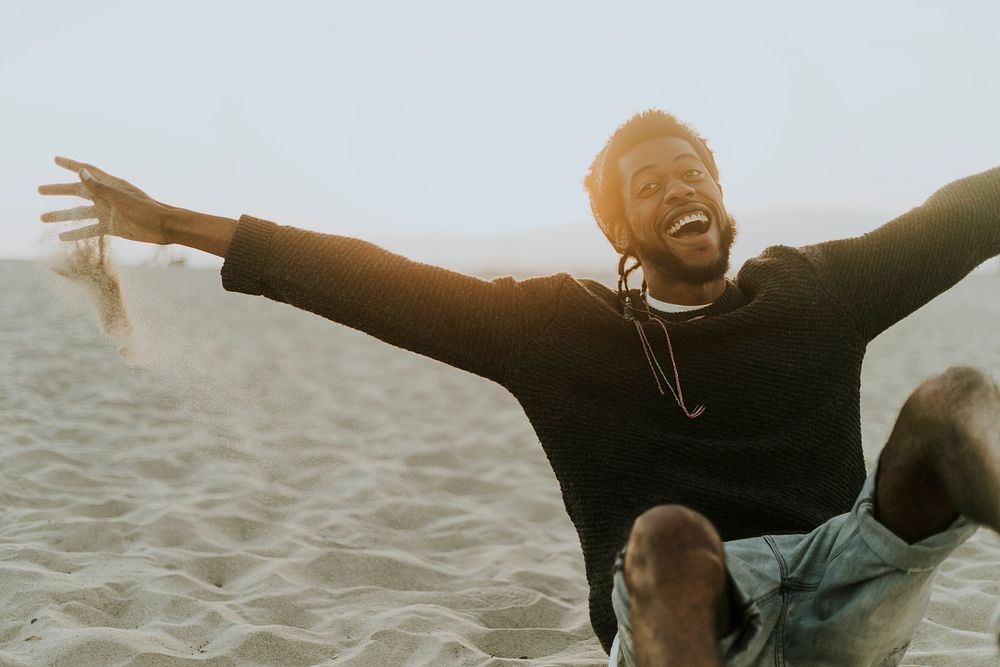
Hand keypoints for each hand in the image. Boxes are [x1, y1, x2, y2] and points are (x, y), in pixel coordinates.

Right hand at [39, 157, 175, 244]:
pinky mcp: (111, 227)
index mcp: (110, 185)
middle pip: (77, 192)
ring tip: (43, 217)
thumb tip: (80, 172)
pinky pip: (89, 230)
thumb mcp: (120, 198)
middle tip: (40, 190)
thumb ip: (99, 187)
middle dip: (59, 190)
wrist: (164, 227)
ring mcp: (107, 212)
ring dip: (62, 215)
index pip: (87, 171)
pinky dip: (76, 233)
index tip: (55, 160)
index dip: (71, 165)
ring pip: (79, 213)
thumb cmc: (146, 209)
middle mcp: (106, 197)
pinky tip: (62, 237)